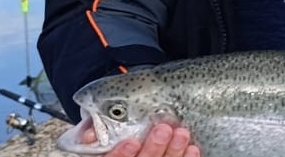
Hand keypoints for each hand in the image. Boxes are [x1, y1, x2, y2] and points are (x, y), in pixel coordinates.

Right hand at [82, 123, 200, 156]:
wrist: (135, 143)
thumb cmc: (111, 134)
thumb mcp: (98, 133)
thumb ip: (93, 131)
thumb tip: (90, 134)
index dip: (121, 155)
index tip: (131, 142)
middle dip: (153, 150)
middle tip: (163, 130)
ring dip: (173, 154)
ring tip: (182, 135)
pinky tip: (193, 149)